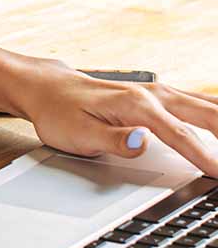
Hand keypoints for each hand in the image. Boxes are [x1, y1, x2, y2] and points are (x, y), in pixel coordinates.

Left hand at [16, 59, 217, 175]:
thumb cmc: (59, 112)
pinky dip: (217, 117)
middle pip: (207, 114)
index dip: (206, 158)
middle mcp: (153, 94)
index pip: (180, 135)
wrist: (46, 89)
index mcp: (136, 105)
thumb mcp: (77, 133)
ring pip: (207, 106)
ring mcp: (158, 93)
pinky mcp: (159, 98)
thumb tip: (143, 142)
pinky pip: (199, 105)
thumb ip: (113, 140)